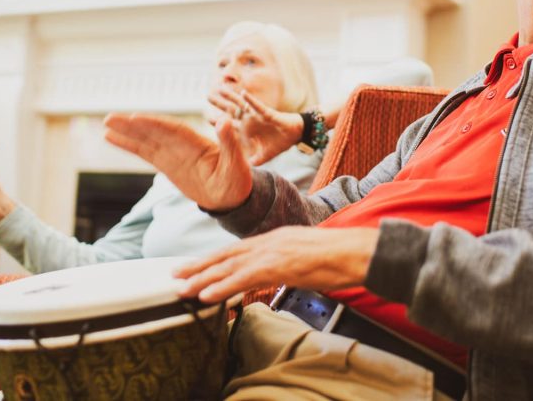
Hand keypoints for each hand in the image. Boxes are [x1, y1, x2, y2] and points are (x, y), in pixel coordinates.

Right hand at [103, 112, 252, 210]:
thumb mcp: (238, 163)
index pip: (173, 130)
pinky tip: (112, 138)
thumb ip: (230, 143)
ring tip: (106, 124)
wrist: (233, 197)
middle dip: (134, 125)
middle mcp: (183, 145)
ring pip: (146, 140)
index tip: (136, 119)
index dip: (155, 124)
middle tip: (110, 118)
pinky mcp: (166, 164)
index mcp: (198, 142)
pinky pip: (145, 153)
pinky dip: (129, 145)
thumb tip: (225, 121)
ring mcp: (173, 154)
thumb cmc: (238, 180)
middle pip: (155, 131)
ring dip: (126, 132)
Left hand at [174, 226, 379, 302]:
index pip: (239, 249)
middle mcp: (270, 241)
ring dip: (203, 278)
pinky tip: (206, 295)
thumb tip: (283, 270)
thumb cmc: (340, 256)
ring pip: (229, 266)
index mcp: (277, 238)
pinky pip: (243, 278)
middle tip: (177, 275)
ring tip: (182, 288)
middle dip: (200, 266)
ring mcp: (273, 252)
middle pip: (227, 255)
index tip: (197, 266)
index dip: (216, 258)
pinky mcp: (278, 265)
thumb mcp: (308, 254)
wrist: (356, 251)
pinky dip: (222, 286)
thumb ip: (290, 260)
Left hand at [207, 87, 303, 164]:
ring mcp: (257, 116)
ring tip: (220, 88)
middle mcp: (250, 121)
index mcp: (247, 131)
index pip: (230, 125)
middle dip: (220, 104)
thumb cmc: (280, 142)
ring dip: (231, 96)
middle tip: (208, 96)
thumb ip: (255, 161)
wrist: (296, 136)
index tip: (207, 118)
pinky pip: (258, 106)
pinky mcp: (268, 114)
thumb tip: (246, 169)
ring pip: (241, 104)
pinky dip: (251, 100)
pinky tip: (243, 93)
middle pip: (232, 111)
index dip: (219, 122)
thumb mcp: (264, 156)